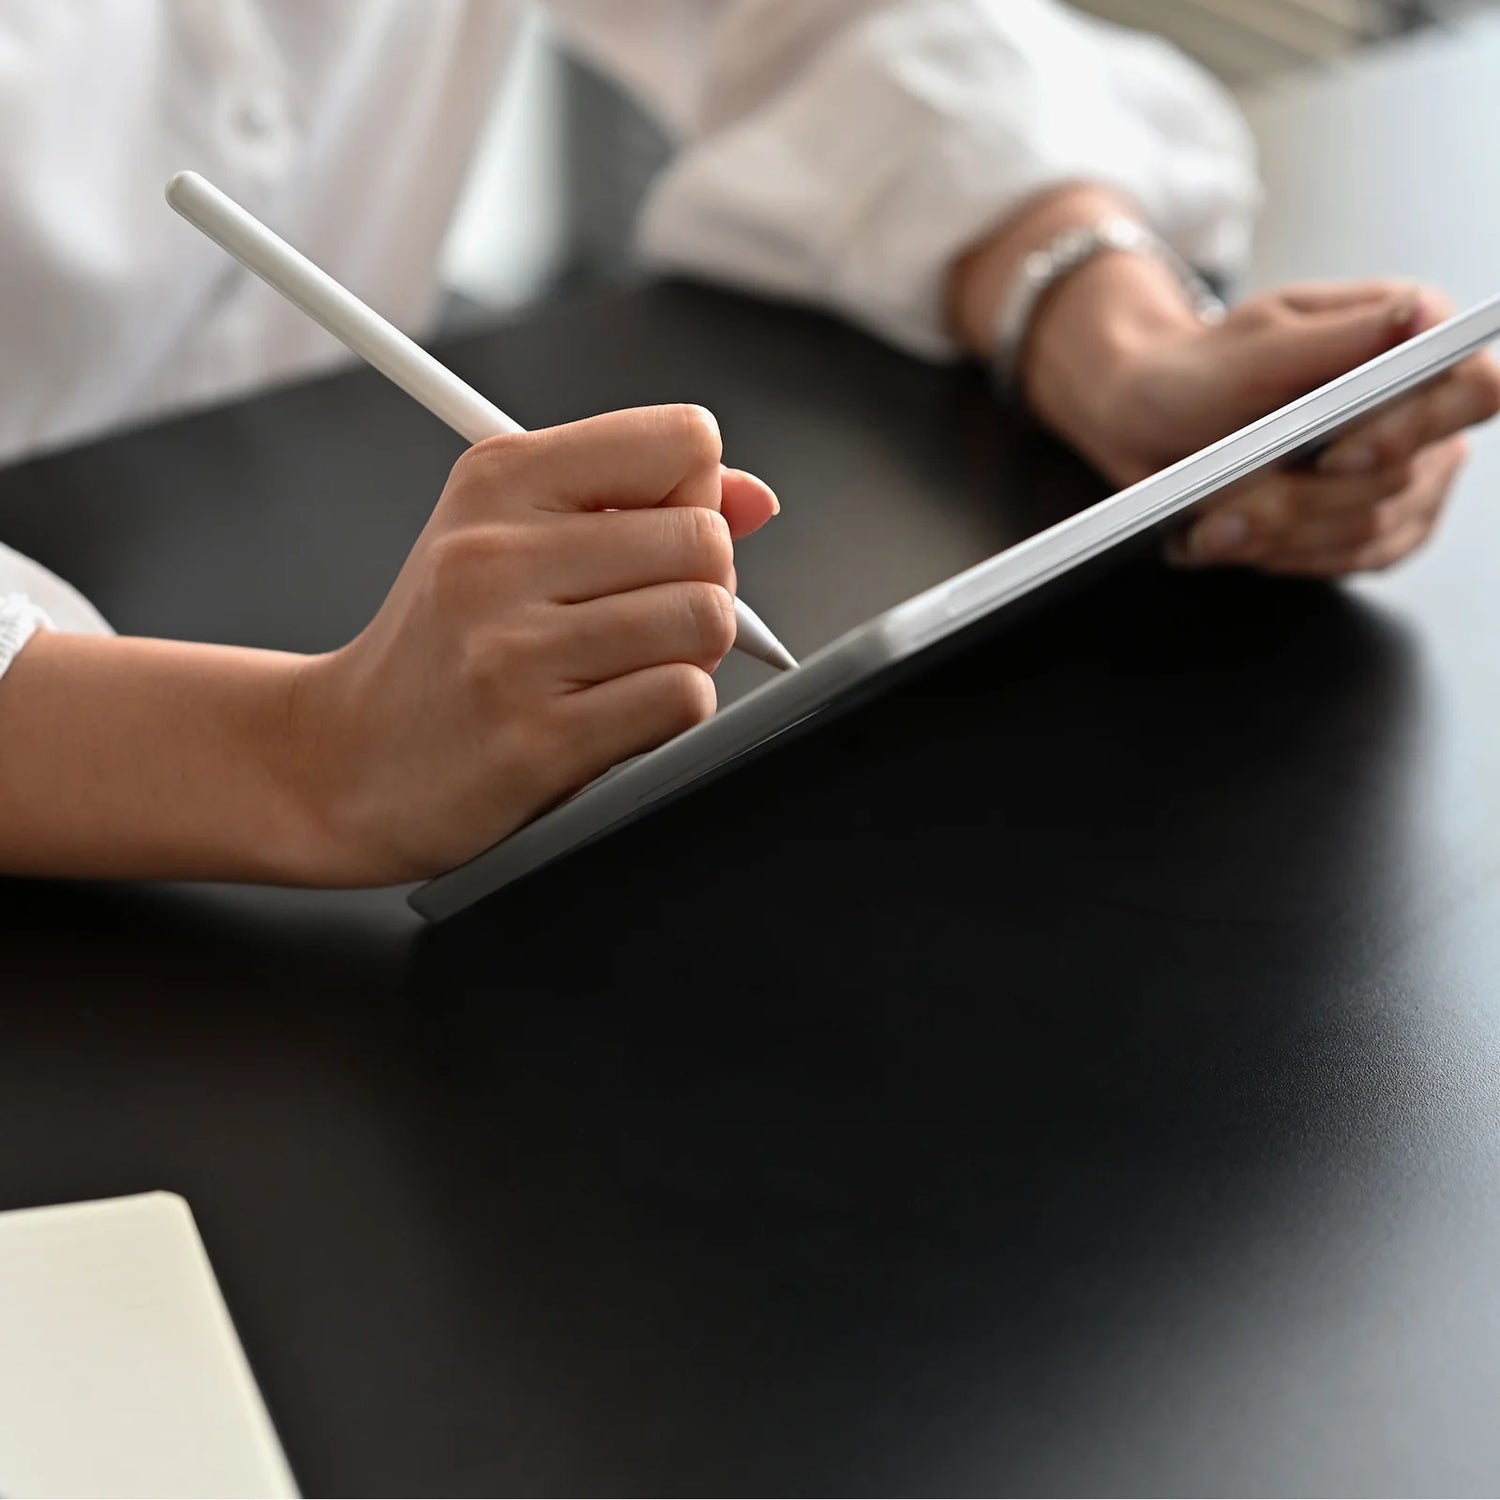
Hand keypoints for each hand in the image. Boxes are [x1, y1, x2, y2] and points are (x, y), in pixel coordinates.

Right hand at [289, 404, 777, 883]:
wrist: (347, 758)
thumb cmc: (444, 644)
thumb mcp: (510, 536)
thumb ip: (639, 503)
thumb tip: (755, 499)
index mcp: (497, 479)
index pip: (683, 441)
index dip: (695, 494)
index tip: (658, 534)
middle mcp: (498, 555)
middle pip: (706, 541)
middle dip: (702, 586)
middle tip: (646, 616)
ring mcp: (515, 651)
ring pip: (705, 621)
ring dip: (689, 654)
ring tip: (626, 667)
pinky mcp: (537, 739)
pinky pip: (683, 699)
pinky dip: (672, 710)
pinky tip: (616, 713)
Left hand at [1026, 264, 1499, 575]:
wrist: (1149, 422)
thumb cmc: (1200, 373)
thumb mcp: (1252, 347)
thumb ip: (1335, 336)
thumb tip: (1416, 313)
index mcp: (1411, 341)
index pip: (1472, 391)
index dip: (1414, 431)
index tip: (1334, 456)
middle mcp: (1422, 411)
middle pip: (1399, 478)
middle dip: (1299, 501)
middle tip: (1222, 513)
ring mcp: (1406, 476)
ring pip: (1366, 529)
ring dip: (1278, 535)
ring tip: (1207, 529)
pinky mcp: (1376, 529)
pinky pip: (1348, 562)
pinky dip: (1283, 557)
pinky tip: (1231, 544)